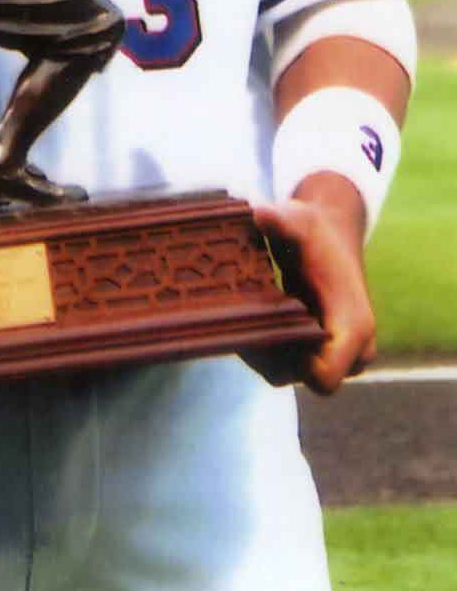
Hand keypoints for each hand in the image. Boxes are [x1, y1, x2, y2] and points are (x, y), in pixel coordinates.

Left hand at [245, 177, 375, 395]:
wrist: (331, 237)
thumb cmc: (315, 231)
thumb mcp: (298, 220)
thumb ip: (281, 219)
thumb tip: (257, 213)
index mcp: (353, 325)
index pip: (323, 377)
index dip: (289, 364)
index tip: (259, 330)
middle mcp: (354, 350)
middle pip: (300, 376)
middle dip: (267, 352)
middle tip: (236, 320)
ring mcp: (342, 357)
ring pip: (290, 373)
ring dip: (262, 350)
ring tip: (238, 317)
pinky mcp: (323, 354)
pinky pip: (288, 366)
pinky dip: (265, 348)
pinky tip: (245, 320)